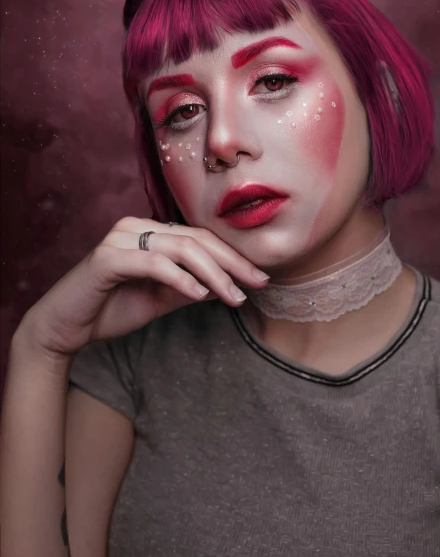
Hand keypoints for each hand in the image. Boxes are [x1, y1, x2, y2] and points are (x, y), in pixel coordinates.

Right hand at [17, 217, 268, 359]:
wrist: (64, 328)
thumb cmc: (109, 310)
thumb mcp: (159, 300)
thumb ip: (188, 288)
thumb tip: (227, 285)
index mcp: (149, 232)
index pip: (200, 238)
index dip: (233, 257)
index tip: (259, 277)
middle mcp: (136, 228)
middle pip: (196, 239)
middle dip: (232, 263)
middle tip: (258, 283)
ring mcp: (120, 239)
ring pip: (180, 249)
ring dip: (213, 274)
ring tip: (234, 296)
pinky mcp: (106, 258)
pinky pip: (153, 264)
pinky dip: (180, 279)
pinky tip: (200, 295)